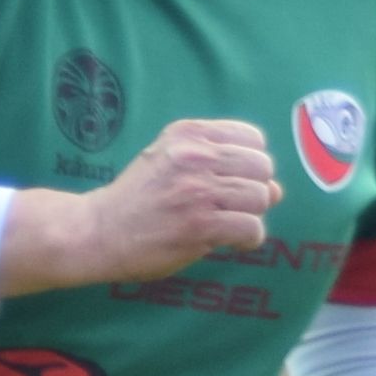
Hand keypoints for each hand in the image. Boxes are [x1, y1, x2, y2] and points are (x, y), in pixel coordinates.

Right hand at [57, 118, 279, 284]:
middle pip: (263, 167)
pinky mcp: (200, 225)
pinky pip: (253, 228)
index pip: (252, 137)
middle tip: (231, 205)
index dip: (251, 162)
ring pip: (261, 197)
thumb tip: (277, 189)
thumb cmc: (139, 198)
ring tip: (227, 223)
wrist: (98, 231)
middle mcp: (194, 156)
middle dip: (255, 189)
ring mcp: (197, 190)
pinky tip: (230, 241)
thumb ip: (222, 166)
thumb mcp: (171, 162)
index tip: (233, 179)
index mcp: (188, 134)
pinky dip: (249, 239)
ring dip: (251, 215)